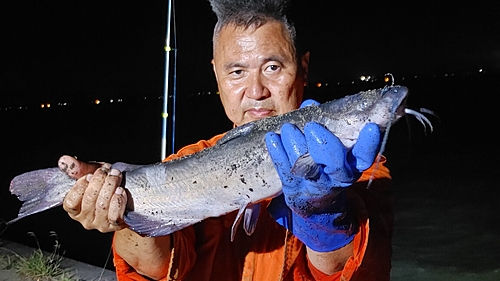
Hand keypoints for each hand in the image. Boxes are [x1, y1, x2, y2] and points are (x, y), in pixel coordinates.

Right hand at [60, 155, 127, 231]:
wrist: (128, 194)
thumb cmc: (105, 185)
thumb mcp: (92, 173)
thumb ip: (78, 168)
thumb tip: (64, 161)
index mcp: (75, 208)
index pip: (70, 202)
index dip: (80, 187)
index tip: (90, 175)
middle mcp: (85, 218)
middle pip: (89, 200)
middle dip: (99, 182)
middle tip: (108, 171)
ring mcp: (99, 224)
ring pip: (102, 206)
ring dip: (110, 187)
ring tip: (116, 176)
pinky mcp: (114, 225)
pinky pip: (114, 216)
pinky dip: (118, 201)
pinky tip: (121, 191)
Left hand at [265, 102, 380, 250]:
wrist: (318, 204)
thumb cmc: (328, 167)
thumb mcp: (337, 150)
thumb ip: (326, 125)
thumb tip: (311, 103)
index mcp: (352, 165)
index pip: (365, 156)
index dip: (369, 143)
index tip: (371, 127)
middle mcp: (336, 177)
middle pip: (335, 163)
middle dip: (324, 144)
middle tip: (313, 127)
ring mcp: (314, 184)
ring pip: (306, 166)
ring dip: (295, 144)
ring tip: (289, 128)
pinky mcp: (293, 187)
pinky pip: (284, 170)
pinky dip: (277, 153)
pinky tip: (272, 138)